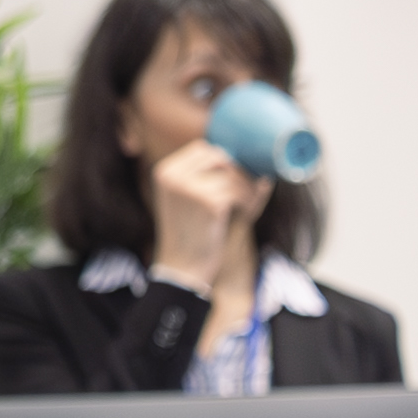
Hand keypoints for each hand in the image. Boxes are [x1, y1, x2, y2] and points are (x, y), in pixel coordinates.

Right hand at [150, 141, 254, 284]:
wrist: (182, 268)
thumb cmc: (190, 235)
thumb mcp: (189, 201)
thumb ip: (206, 178)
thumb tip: (252, 160)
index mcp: (165, 172)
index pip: (201, 149)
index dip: (223, 160)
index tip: (235, 177)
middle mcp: (173, 176)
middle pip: (219, 157)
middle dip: (237, 172)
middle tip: (247, 192)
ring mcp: (189, 187)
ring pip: (231, 174)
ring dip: (246, 187)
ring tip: (248, 204)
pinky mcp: (208, 202)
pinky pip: (238, 191)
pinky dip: (248, 201)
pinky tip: (247, 212)